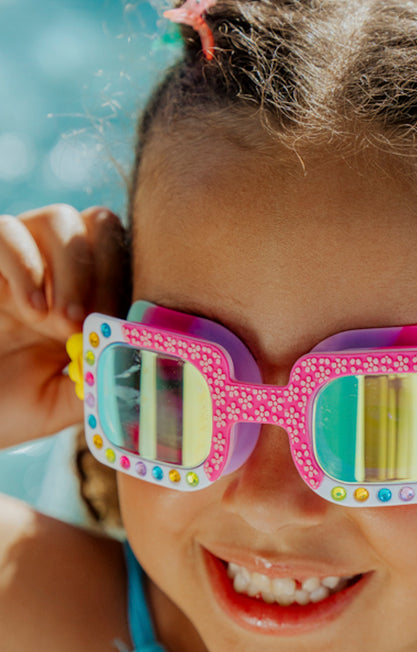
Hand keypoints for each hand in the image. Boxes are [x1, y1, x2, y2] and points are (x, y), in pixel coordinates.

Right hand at [0, 205, 129, 447]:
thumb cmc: (9, 407)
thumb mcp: (66, 403)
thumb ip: (102, 380)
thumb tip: (143, 363)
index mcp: (90, 299)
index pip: (127, 258)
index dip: (129, 285)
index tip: (114, 328)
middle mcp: (59, 270)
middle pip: (102, 225)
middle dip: (103, 271)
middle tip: (83, 322)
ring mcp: (21, 260)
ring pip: (60, 218)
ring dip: (69, 268)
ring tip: (55, 320)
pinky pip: (7, 229)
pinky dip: (25, 264)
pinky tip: (30, 308)